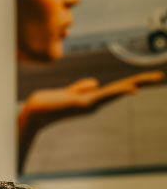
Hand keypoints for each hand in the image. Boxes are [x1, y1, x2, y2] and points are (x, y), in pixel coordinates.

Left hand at [18, 72, 162, 156]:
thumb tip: (95, 82)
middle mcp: (95, 103)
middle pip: (122, 89)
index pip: (118, 88)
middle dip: (141, 82)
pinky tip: (131, 89)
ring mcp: (90, 105)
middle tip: (160, 76)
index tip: (150, 78)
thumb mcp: (69, 93)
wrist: (34, 112)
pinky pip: (104, 97)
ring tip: (152, 79)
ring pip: (117, 92)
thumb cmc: (49, 103)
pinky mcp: (82, 105)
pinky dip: (118, 93)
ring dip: (135, 84)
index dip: (134, 82)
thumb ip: (82, 88)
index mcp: (94, 99)